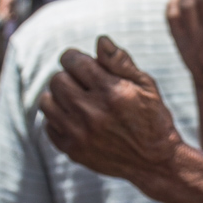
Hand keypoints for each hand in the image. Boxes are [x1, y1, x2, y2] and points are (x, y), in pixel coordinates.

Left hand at [40, 37, 182, 181]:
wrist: (155, 162)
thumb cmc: (153, 119)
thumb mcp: (146, 86)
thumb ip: (121, 62)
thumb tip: (100, 40)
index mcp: (111, 92)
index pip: (73, 61)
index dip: (76, 58)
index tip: (82, 64)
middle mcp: (92, 113)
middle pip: (57, 79)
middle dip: (69, 76)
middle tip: (84, 84)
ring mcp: (80, 134)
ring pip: (47, 101)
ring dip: (59, 96)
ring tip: (76, 100)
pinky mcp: (73, 150)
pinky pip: (48, 125)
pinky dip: (58, 119)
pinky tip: (76, 120)